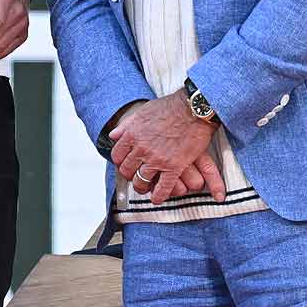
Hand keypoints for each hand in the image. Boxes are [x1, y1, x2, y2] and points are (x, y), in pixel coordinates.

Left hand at [108, 92, 224, 203]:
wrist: (193, 109)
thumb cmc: (169, 108)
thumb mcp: (142, 113)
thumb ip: (126, 126)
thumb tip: (113, 135)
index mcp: (132, 135)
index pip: (117, 156)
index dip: (120, 162)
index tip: (125, 164)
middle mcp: (141, 149)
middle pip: (127, 170)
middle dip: (130, 175)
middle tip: (135, 177)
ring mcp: (157, 159)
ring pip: (141, 181)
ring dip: (141, 187)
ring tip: (145, 188)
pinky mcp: (174, 167)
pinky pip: (162, 188)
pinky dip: (158, 196)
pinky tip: (157, 198)